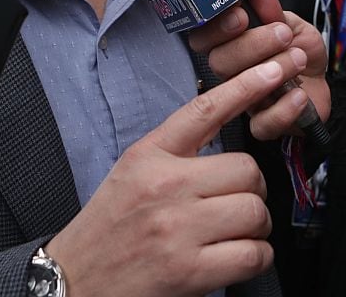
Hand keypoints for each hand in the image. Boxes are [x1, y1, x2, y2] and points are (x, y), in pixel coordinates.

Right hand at [46, 59, 296, 296]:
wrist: (75, 278)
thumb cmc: (109, 225)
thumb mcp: (133, 170)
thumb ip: (175, 150)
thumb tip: (228, 136)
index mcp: (149, 155)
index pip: (204, 112)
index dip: (244, 87)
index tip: (271, 70)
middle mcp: (165, 186)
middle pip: (246, 171)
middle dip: (253, 189)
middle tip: (238, 202)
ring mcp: (178, 230)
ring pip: (255, 212)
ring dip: (257, 226)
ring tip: (237, 232)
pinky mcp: (190, 272)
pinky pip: (253, 255)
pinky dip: (256, 257)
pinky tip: (238, 256)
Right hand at [186, 0, 328, 139]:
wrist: (323, 84)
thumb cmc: (300, 52)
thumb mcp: (291, 25)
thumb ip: (274, 11)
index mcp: (230, 45)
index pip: (204, 37)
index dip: (215, 27)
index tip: (240, 13)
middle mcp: (232, 73)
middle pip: (218, 62)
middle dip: (251, 44)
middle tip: (282, 34)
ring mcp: (244, 101)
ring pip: (237, 90)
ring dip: (271, 70)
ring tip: (298, 58)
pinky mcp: (264, 124)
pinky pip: (262, 124)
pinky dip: (283, 109)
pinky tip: (299, 94)